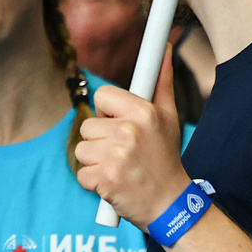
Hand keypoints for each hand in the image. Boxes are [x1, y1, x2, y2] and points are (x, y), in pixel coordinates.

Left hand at [74, 67, 188, 228]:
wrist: (170, 203)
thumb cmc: (165, 157)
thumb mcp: (169, 117)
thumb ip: (161, 82)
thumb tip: (162, 47)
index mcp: (143, 112)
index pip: (101, 95)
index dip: (107, 112)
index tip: (119, 124)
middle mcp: (128, 131)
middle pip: (88, 125)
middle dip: (100, 141)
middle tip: (124, 154)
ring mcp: (114, 156)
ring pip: (81, 150)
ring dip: (95, 162)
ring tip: (119, 169)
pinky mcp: (103, 179)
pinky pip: (81, 174)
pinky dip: (93, 183)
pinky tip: (114, 184)